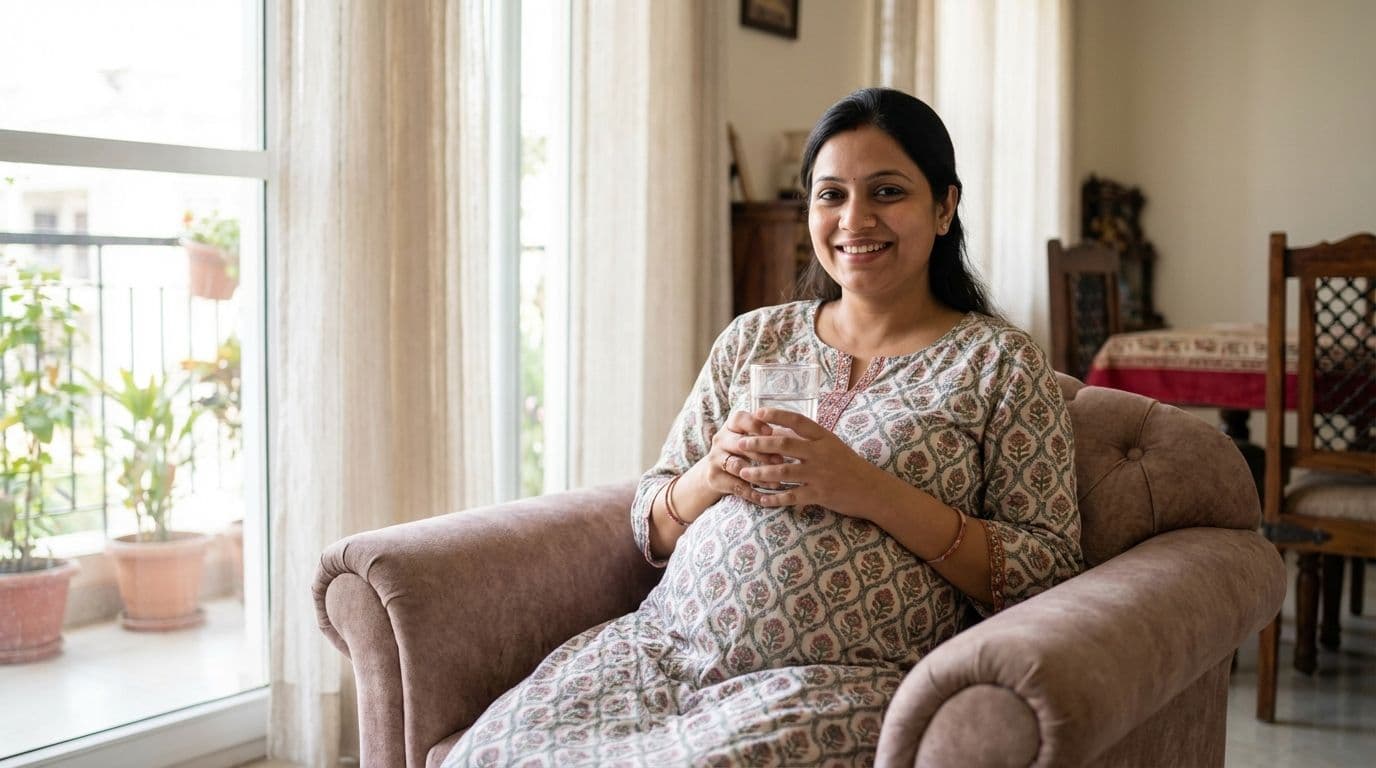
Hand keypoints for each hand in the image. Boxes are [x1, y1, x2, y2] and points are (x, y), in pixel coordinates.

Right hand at [705, 410, 782, 498]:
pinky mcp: (714, 477)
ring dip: (759, 475)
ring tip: (777, 483)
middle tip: (781, 461)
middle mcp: (720, 440)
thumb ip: (766, 436)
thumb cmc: (742, 452)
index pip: (739, 418)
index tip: (771, 431)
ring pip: (738, 466)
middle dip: (761, 453)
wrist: (715, 473)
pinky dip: (752, 493)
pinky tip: (766, 498)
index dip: (755, 424)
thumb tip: (794, 436)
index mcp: (731, 426)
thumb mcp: (751, 439)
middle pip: (740, 443)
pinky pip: (736, 486)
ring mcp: (715, 459)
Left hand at [735, 407, 900, 517]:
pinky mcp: (819, 494)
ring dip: (760, 472)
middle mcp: (820, 453)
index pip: (797, 420)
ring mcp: (820, 474)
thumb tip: (782, 431)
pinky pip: (791, 496)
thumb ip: (809, 440)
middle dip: (759, 444)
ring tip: (743, 471)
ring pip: (783, 472)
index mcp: (824, 437)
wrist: (872, 489)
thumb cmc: (849, 465)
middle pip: (784, 444)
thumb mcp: (832, 445)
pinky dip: (774, 498)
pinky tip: (761, 498)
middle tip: (740, 444)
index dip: (776, 415)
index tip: (757, 413)